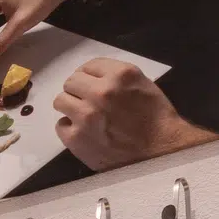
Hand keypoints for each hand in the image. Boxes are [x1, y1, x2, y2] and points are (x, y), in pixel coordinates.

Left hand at [52, 59, 218, 170]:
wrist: (158, 153)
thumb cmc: (154, 119)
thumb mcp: (143, 85)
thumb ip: (116, 77)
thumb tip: (92, 76)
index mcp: (121, 75)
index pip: (89, 66)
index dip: (90, 76)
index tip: (92, 85)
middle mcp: (101, 92)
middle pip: (71, 82)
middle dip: (78, 91)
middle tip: (87, 102)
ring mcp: (86, 115)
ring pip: (60, 101)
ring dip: (70, 107)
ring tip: (84, 116)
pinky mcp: (76, 137)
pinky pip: (60, 125)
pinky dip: (69, 129)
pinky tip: (84, 133)